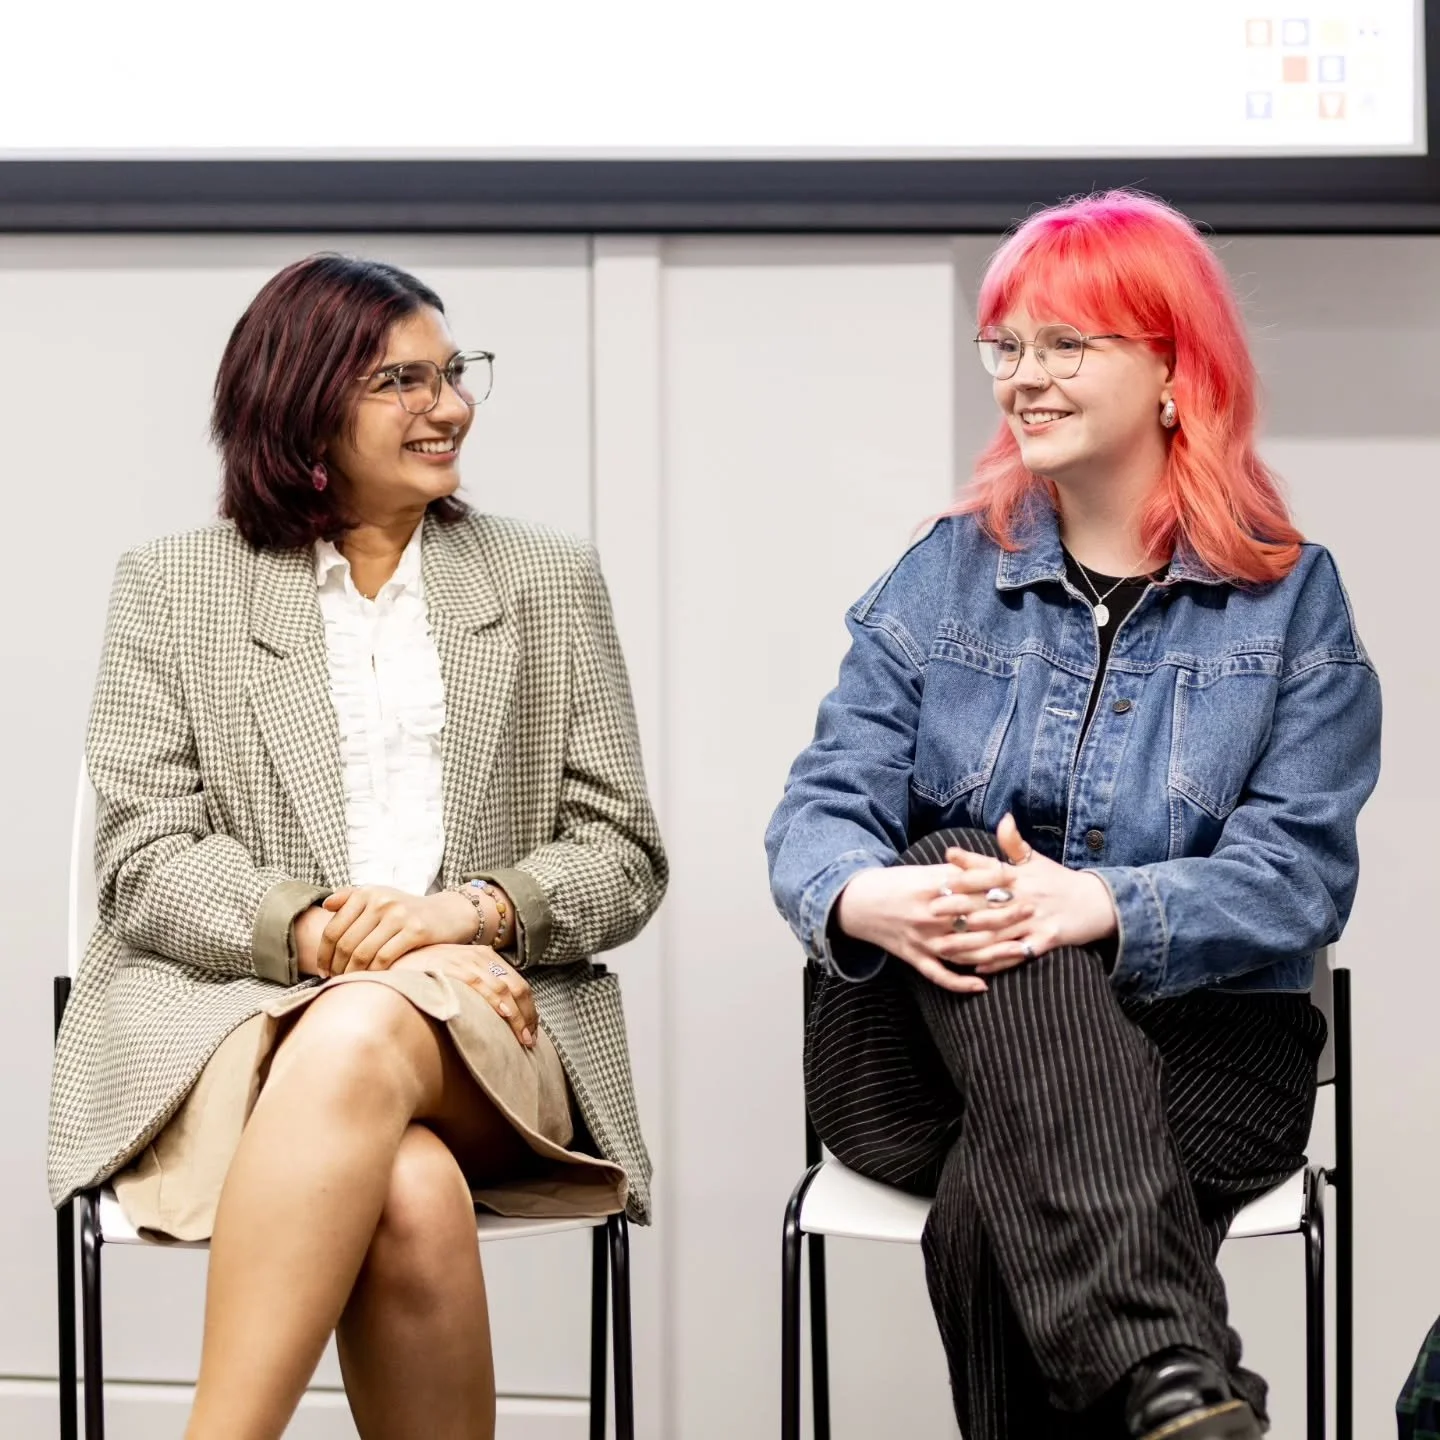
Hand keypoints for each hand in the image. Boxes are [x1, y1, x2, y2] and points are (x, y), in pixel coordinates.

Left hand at [316, 887, 477, 977]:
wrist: (448, 913)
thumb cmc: (408, 910)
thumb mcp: (380, 897)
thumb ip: (351, 898)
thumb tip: (326, 905)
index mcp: (367, 893)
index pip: (333, 929)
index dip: (324, 953)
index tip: (323, 968)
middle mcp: (381, 901)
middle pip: (346, 943)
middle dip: (337, 967)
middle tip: (336, 979)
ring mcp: (399, 915)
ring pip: (363, 953)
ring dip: (353, 973)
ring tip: (351, 981)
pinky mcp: (416, 930)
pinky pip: (384, 958)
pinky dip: (374, 973)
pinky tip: (371, 978)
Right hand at [390, 944, 538, 1048]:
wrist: (394, 960)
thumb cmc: (423, 974)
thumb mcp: (455, 975)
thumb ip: (475, 989)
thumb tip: (496, 1018)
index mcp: (484, 957)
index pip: (516, 983)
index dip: (528, 1009)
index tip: (530, 1032)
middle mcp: (480, 956)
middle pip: (516, 987)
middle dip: (527, 1016)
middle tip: (529, 1041)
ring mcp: (467, 961)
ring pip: (504, 989)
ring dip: (518, 1016)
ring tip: (522, 1039)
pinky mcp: (453, 967)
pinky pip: (481, 986)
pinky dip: (496, 1001)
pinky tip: (505, 1016)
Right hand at [836, 863, 1006, 994]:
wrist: (856, 904)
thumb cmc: (894, 884)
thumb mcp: (921, 871)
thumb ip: (956, 871)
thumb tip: (993, 867)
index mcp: (926, 887)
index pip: (969, 885)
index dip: (996, 883)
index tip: (1020, 880)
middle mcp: (925, 915)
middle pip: (973, 917)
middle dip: (1005, 913)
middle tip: (1031, 909)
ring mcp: (920, 939)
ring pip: (964, 949)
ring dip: (995, 950)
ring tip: (1022, 946)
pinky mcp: (913, 957)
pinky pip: (939, 975)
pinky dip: (960, 982)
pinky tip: (983, 985)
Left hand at [931, 814, 1118, 975]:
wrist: (1098, 903)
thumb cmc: (1058, 880)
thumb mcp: (1036, 860)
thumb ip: (1014, 843)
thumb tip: (1003, 817)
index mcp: (1021, 875)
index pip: (991, 869)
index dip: (968, 868)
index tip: (944, 867)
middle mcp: (1026, 896)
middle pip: (988, 902)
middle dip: (959, 906)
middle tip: (931, 909)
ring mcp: (1036, 919)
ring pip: (998, 931)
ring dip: (970, 940)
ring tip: (944, 945)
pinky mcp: (1047, 940)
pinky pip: (1019, 953)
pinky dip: (999, 961)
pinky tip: (977, 968)